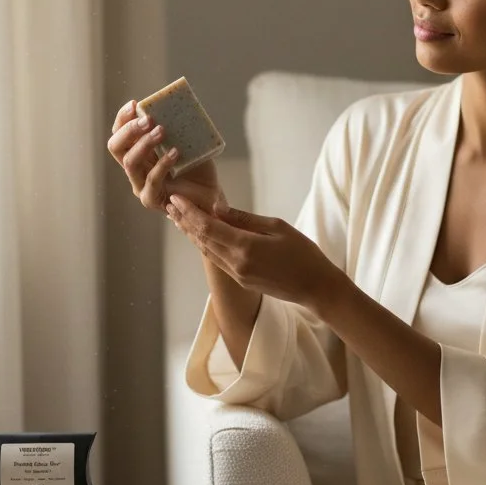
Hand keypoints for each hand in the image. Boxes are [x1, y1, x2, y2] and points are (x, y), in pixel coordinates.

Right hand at [107, 99, 226, 213]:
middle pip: (116, 146)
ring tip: (162, 131)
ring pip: (129, 162)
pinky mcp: (151, 199)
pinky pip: (151, 181)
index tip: (135, 104)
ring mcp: (140, 184)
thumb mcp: (188, 142)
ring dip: (144, 144)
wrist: (211, 195)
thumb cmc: (198, 168)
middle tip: (149, 119)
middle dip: (129, 129)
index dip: (123, 118)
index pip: (120, 133)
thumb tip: (178, 104)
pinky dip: (162, 165)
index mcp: (139, 151)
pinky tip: (175, 153)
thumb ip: (178, 126)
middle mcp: (135, 167)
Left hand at [166, 195, 339, 311]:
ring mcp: (237, 274)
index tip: (176, 197)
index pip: (208, 226)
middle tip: (170, 204)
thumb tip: (218, 208)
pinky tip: (199, 236)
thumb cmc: (303, 253)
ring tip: (177, 218)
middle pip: (202, 238)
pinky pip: (217, 259)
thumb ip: (244, 219)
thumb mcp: (277, 227)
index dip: (189, 211)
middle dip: (184, 220)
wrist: (316, 287)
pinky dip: (205, 245)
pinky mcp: (241, 280)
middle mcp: (236, 263)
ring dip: (191, 234)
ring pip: (207, 250)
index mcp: (245, 247)